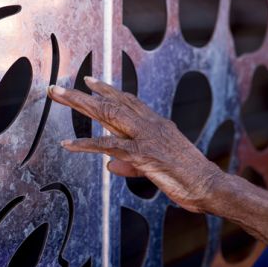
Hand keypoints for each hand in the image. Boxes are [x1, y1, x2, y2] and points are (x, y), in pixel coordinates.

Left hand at [47, 78, 218, 211]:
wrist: (209, 185)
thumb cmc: (187, 176)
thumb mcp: (157, 165)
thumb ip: (131, 162)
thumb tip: (110, 164)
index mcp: (155, 123)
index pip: (127, 100)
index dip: (106, 90)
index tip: (89, 81)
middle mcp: (149, 123)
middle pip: (111, 102)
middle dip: (83, 93)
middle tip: (60, 86)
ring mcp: (145, 136)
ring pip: (107, 114)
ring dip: (79, 103)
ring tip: (57, 96)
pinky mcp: (142, 153)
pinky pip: (108, 146)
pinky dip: (85, 144)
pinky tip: (68, 143)